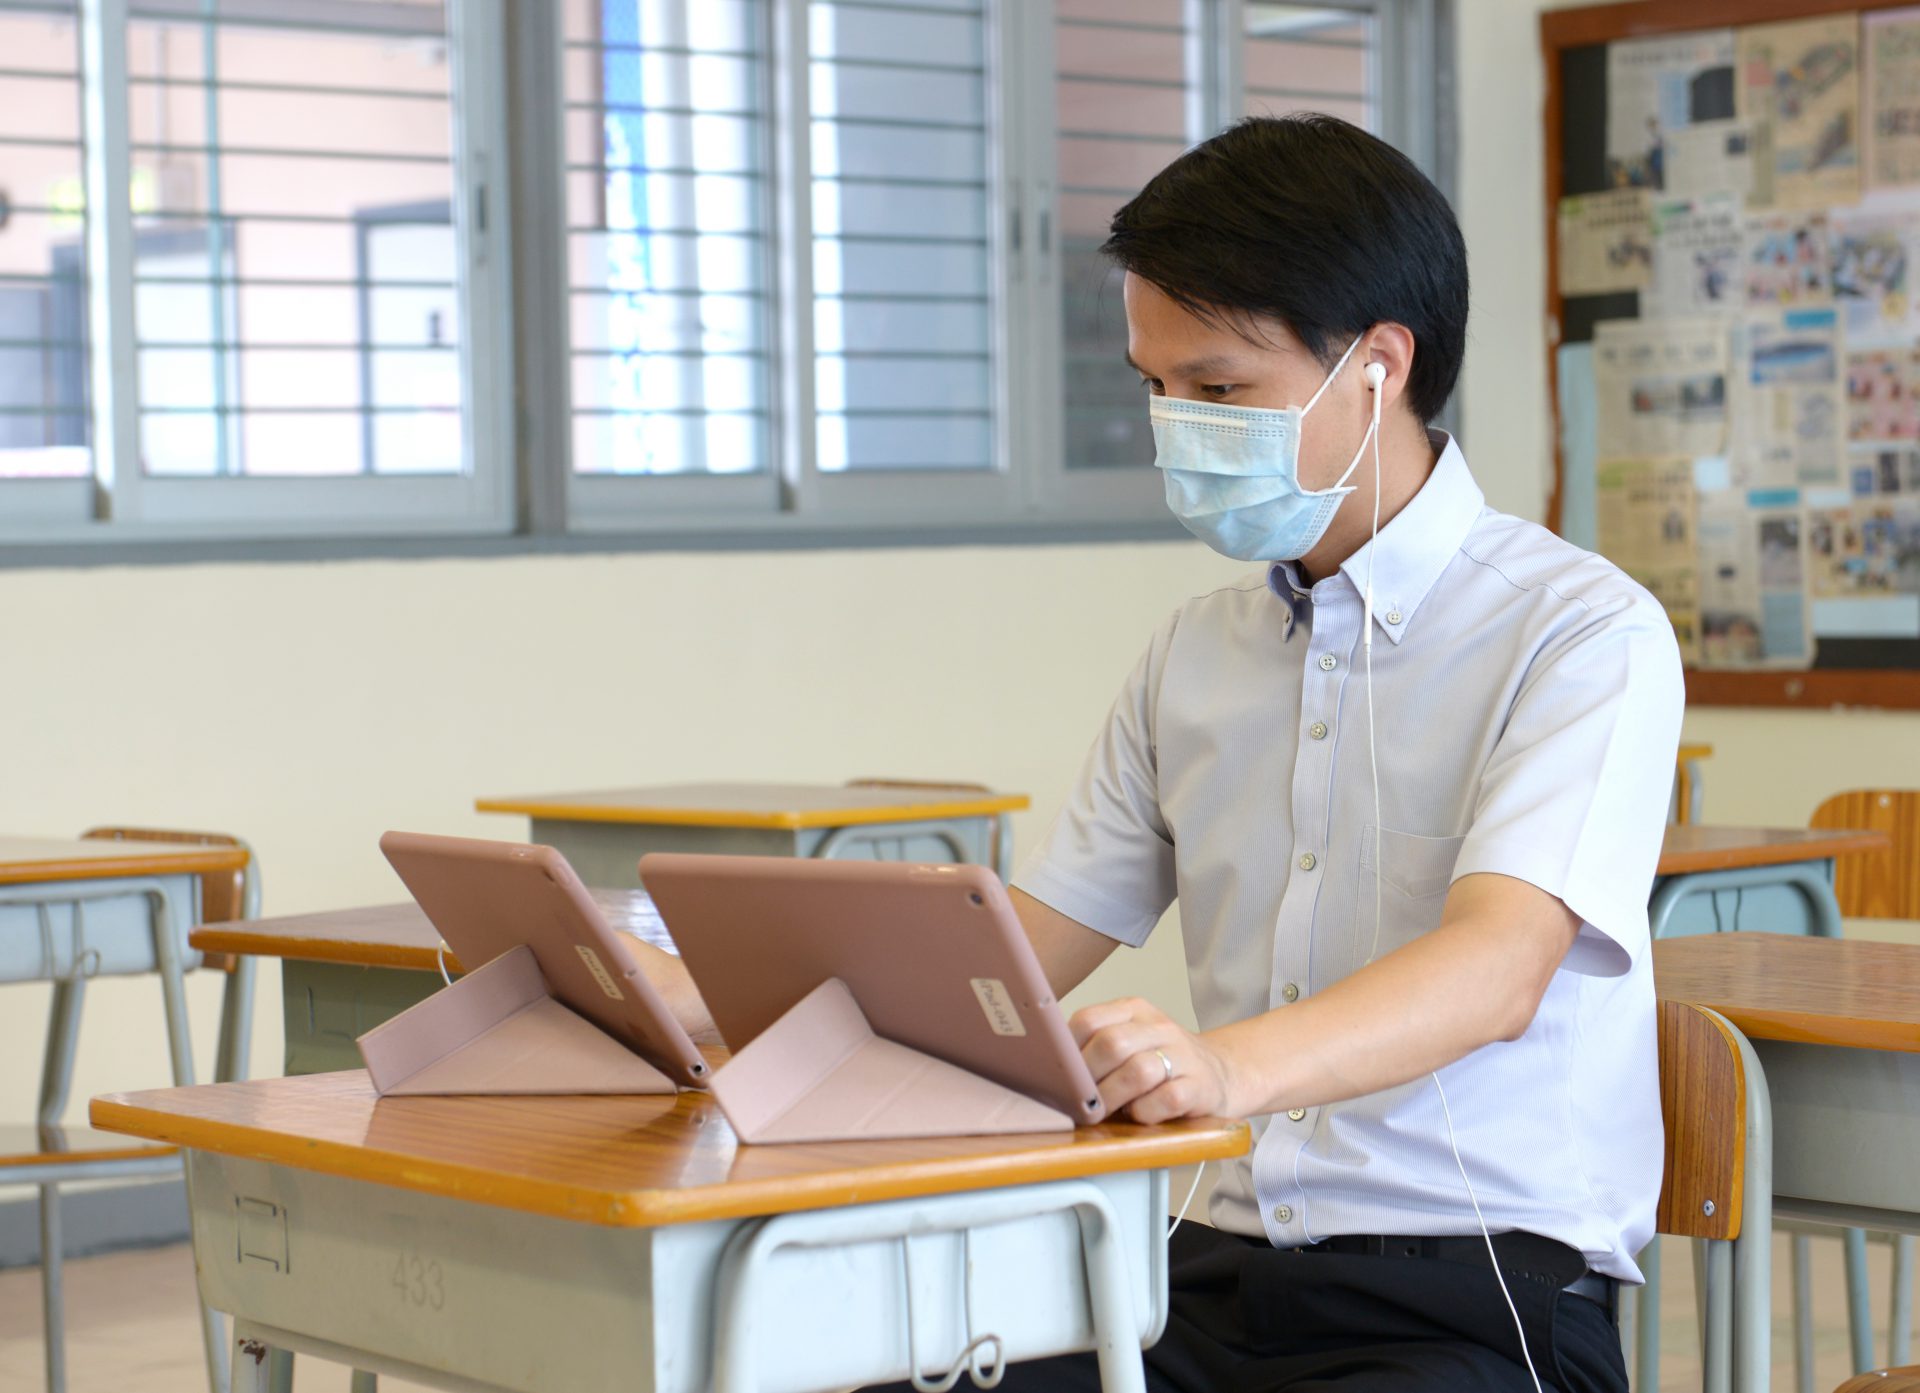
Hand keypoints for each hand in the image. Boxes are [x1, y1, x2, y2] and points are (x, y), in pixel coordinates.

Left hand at [1069, 997, 1241, 1124]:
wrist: (1221, 1073)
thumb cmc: (1160, 1062)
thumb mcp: (1129, 1040)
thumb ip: (1094, 1045)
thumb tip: (1045, 1068)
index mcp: (1134, 1010)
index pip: (1089, 1019)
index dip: (1066, 1051)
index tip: (1057, 1075)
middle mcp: (1159, 1027)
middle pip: (1111, 1044)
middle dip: (1087, 1078)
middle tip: (1078, 1100)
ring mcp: (1183, 1055)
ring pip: (1138, 1071)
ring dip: (1112, 1098)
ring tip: (1103, 1111)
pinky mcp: (1200, 1086)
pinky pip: (1166, 1099)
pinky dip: (1145, 1112)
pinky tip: (1139, 1114)